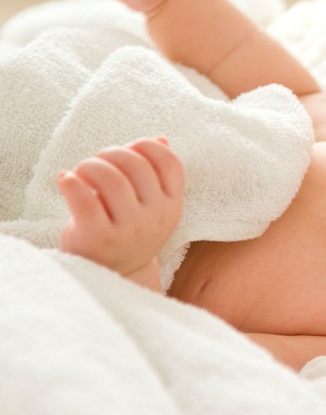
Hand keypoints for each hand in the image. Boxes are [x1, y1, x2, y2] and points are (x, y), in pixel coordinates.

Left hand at [58, 137, 184, 280]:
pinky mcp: (97, 237)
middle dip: (112, 153)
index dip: (148, 147)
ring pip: (111, 178)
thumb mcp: (151, 206)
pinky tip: (65, 179)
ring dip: (90, 165)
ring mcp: (127, 229)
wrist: (112, 276)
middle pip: (137, 165)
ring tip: (81, 171)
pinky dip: (71, 182)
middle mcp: (154, 217)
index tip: (130, 149)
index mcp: (171, 206)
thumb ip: (156, 175)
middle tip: (98, 161)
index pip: (170, 164)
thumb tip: (161, 139)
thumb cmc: (128, 231)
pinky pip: (84, 200)